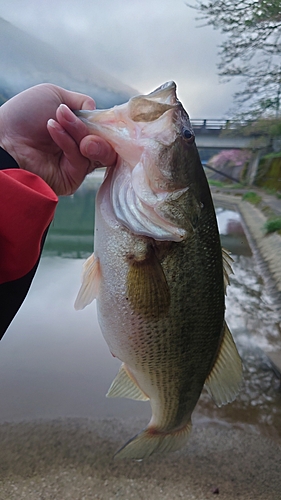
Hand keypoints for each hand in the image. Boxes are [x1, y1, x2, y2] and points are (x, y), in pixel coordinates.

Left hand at [0, 84, 116, 194]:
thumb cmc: (23, 115)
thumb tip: (99, 112)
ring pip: (98, 152)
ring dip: (80, 132)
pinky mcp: (72, 179)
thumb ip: (82, 102)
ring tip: (60, 121)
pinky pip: (81, 161)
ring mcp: (77, 165)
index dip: (107, 124)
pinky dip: (67, 141)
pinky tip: (52, 129)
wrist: (3, 139)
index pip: (105, 130)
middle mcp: (80, 148)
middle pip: (107, 144)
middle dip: (96, 130)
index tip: (104, 116)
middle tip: (76, 120)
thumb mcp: (54, 95)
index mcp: (78, 130)